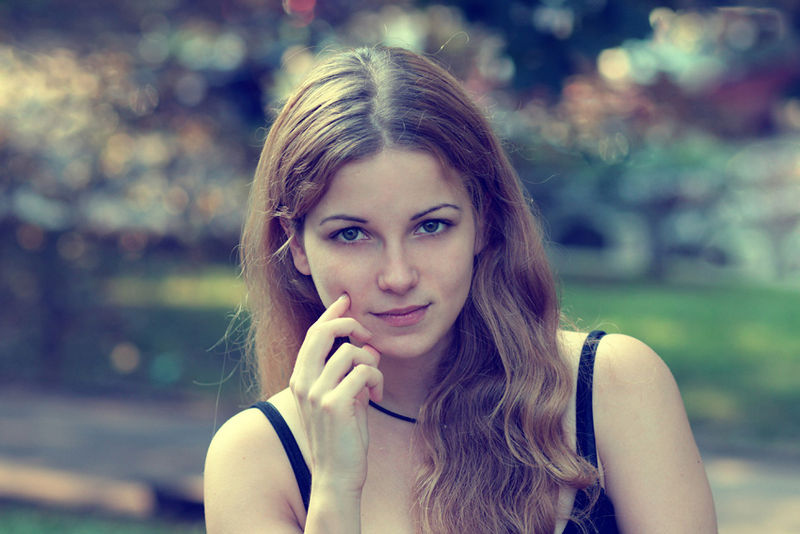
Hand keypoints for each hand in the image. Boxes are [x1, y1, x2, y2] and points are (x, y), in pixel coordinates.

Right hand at [289, 293, 382, 493]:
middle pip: (324, 332)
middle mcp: (303, 382)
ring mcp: (316, 392)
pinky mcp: (334, 403)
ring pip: (351, 352)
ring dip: (372, 364)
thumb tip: (366, 347)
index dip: (331, 314)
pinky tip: (376, 398)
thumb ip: (345, 373)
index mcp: (300, 379)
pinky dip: (377, 381)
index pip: (313, 334)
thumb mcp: (340, 397)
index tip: (347, 300)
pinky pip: (365, 372)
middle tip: (369, 338)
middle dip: (350, 325)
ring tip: (374, 386)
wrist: (336, 475)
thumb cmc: (342, 437)